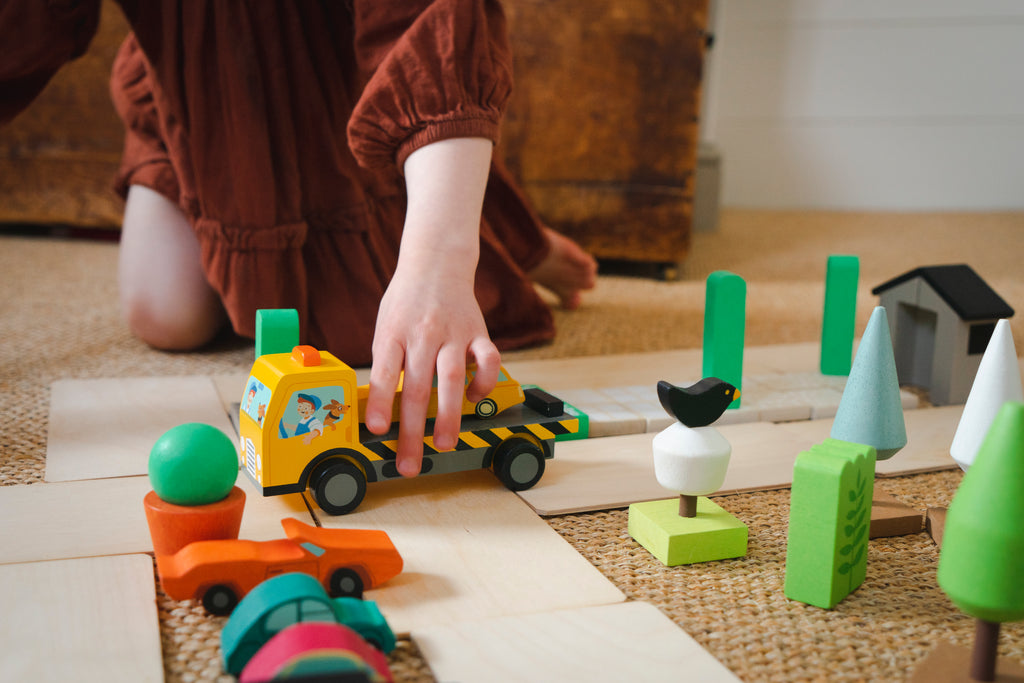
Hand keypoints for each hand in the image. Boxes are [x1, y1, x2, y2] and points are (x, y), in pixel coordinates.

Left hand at [363, 138, 500, 476]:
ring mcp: (453, 333)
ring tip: (445, 445)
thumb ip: (385, 362)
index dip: (379, 401)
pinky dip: (483, 382)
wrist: (436, 263)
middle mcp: (423, 333)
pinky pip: (488, 360)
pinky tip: (473, 397)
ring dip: (449, 415)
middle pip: (416, 386)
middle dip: (412, 430)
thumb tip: (379, 408)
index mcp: (393, 332)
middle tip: (410, 463)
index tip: (376, 430)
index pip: (384, 371)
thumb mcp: (384, 325)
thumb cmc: (405, 302)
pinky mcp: (478, 332)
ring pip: (451, 378)